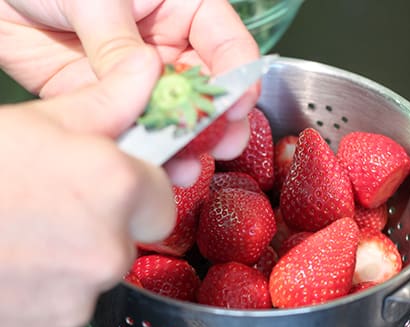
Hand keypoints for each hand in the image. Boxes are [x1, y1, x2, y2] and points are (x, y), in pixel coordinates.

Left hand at [0, 0, 260, 183]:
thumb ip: (121, 42)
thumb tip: (143, 80)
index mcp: (181, 7)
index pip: (225, 43)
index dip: (238, 75)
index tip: (240, 105)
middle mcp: (167, 46)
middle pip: (204, 88)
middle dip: (216, 119)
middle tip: (225, 144)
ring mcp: (138, 77)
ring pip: (170, 115)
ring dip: (181, 142)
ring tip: (188, 166)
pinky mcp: (108, 100)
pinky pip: (131, 127)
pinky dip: (141, 148)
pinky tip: (151, 165)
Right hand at [0, 74, 176, 326]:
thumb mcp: (32, 124)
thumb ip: (105, 104)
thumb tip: (148, 70)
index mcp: (113, 188)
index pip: (161, 200)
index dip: (137, 192)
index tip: (110, 187)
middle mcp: (106, 251)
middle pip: (125, 241)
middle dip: (99, 228)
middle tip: (47, 213)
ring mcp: (73, 305)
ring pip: (89, 279)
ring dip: (63, 265)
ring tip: (14, 245)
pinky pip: (56, 316)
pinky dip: (36, 302)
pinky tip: (5, 277)